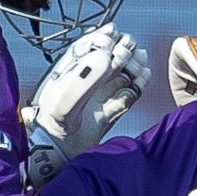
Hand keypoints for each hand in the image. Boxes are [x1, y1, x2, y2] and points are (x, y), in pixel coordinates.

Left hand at [23, 24, 149, 172]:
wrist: (60, 158)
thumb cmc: (53, 132)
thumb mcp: (62, 103)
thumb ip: (83, 79)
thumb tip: (104, 56)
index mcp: (67, 74)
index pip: (86, 47)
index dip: (100, 38)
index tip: (111, 36)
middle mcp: (84, 83)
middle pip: (108, 57)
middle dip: (120, 49)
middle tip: (125, 50)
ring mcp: (99, 97)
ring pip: (121, 73)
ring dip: (132, 65)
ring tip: (136, 63)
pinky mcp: (111, 111)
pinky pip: (129, 92)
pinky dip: (139, 83)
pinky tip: (143, 75)